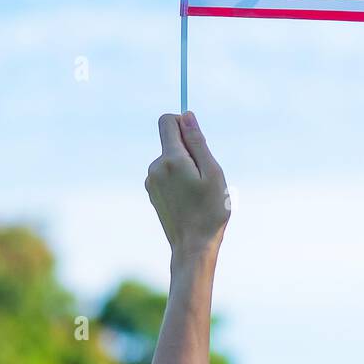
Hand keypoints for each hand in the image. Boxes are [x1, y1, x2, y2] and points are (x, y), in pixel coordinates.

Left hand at [147, 112, 229, 262]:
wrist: (193, 247)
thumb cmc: (210, 211)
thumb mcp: (212, 173)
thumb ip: (198, 142)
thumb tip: (186, 115)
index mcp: (171, 159)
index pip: (167, 121)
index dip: (183, 122)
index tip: (197, 139)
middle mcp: (155, 167)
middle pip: (170, 140)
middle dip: (188, 149)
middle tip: (204, 176)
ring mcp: (151, 181)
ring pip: (170, 158)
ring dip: (184, 166)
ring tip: (197, 191)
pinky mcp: (152, 192)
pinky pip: (166, 173)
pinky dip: (178, 179)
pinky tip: (188, 199)